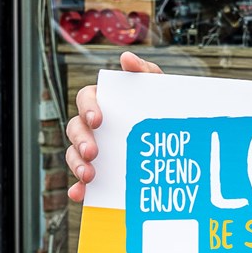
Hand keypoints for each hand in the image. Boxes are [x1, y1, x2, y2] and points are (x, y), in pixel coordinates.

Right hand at [65, 50, 161, 199]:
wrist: (177, 138)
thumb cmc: (160, 107)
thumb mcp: (158, 89)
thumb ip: (144, 71)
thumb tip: (125, 57)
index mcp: (103, 102)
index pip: (85, 98)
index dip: (88, 108)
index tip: (99, 120)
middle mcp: (92, 126)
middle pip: (75, 129)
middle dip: (81, 140)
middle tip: (94, 152)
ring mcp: (93, 149)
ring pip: (74, 154)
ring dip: (77, 164)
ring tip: (89, 175)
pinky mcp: (97, 172)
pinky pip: (81, 181)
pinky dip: (78, 188)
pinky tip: (81, 195)